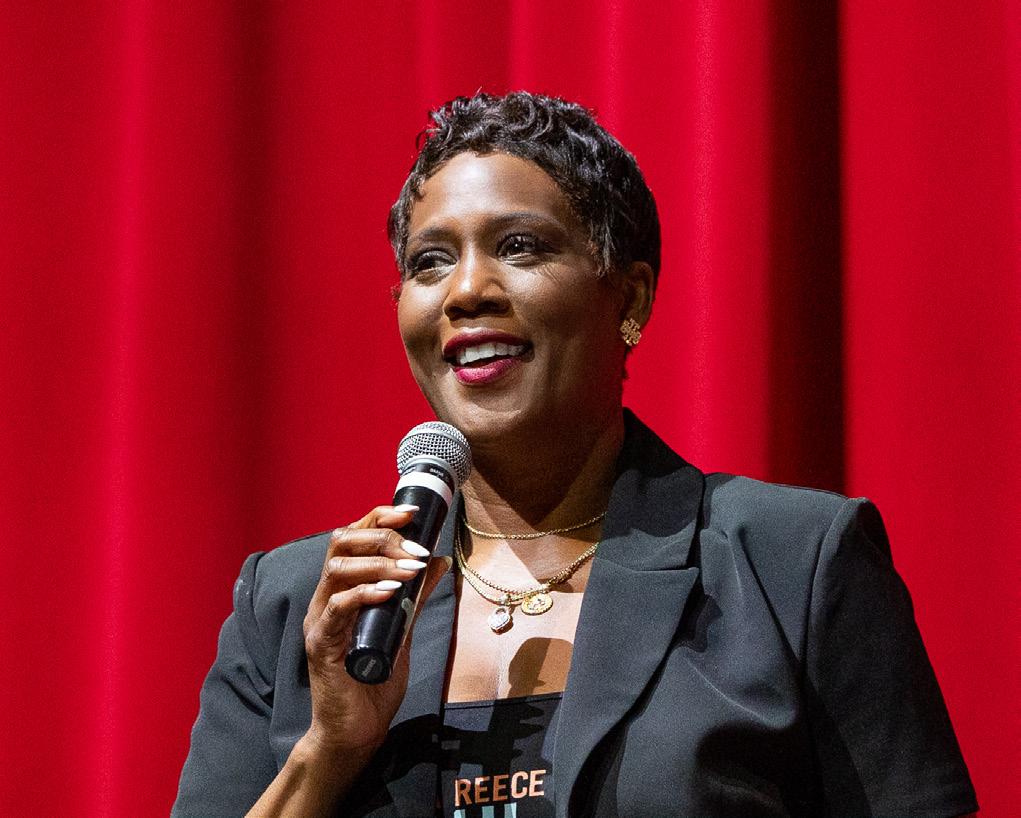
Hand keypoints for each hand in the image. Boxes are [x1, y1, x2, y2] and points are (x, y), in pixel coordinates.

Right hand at [300, 505, 448, 757]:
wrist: (356, 731)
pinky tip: (390, 593)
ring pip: (337, 569)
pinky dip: (364, 594)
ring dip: (378, 563)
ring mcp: (319, 620)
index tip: (411, 513)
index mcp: (341, 589)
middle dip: (382, 536)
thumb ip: (416, 595)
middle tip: (415, 550)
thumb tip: (439, 560)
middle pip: (341, 543)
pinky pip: (337, 608)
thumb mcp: (402, 628)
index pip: (352, 537)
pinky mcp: (320, 645)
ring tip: (410, 570)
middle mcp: (325, 598)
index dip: (379, 518)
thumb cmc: (373, 681)